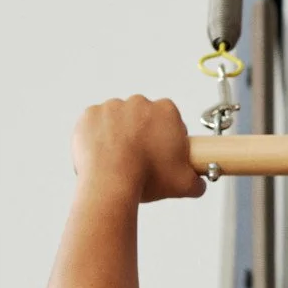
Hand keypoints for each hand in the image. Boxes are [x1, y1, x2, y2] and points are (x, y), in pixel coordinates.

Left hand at [71, 97, 206, 202]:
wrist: (111, 182)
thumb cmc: (146, 177)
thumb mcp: (185, 184)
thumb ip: (197, 181)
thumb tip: (197, 184)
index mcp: (166, 112)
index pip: (171, 120)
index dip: (168, 137)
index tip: (163, 152)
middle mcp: (139, 103)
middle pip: (144, 117)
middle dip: (143, 133)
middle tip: (142, 157)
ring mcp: (112, 107)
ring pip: (119, 119)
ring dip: (120, 133)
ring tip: (120, 158)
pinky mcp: (90, 115)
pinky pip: (95, 123)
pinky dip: (97, 136)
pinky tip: (103, 153)